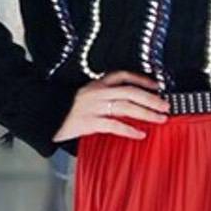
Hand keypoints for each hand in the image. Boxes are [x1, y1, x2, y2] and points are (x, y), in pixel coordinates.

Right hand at [52, 70, 170, 143]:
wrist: (44, 115)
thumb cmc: (66, 109)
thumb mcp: (86, 96)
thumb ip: (104, 96)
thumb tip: (129, 105)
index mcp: (97, 84)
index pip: (123, 75)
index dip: (142, 79)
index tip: (157, 86)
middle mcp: (97, 92)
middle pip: (130, 92)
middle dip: (151, 98)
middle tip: (167, 105)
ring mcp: (93, 107)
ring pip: (125, 107)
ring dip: (146, 113)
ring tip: (160, 119)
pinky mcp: (89, 122)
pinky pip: (113, 125)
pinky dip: (129, 130)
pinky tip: (140, 134)